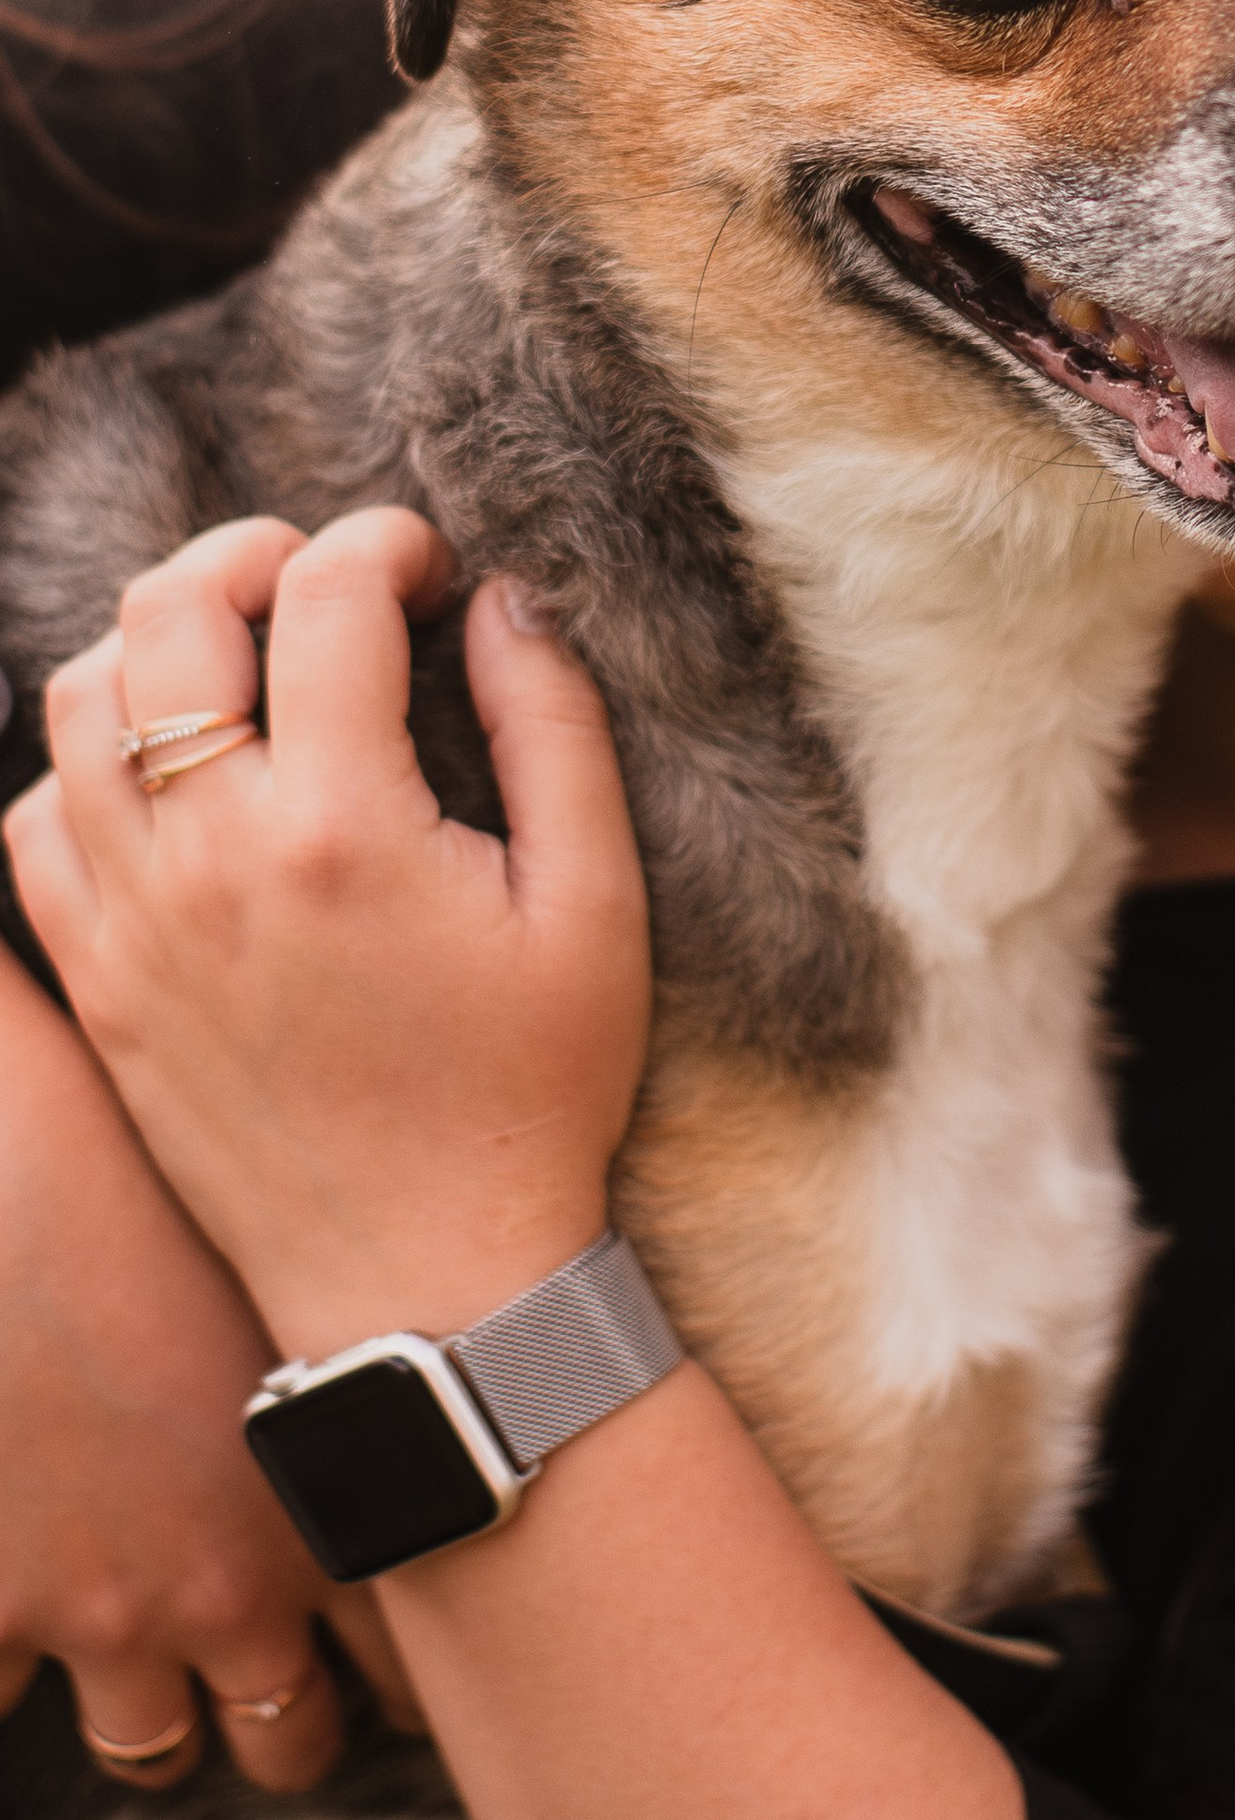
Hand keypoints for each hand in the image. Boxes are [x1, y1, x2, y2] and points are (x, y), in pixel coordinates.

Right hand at [0, 943, 416, 1788]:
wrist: (13, 1181)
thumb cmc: (164, 1180)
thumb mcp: (292, 1267)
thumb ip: (354, 1340)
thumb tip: (458, 1321)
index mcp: (338, 1498)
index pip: (419, 1663)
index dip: (422, 1680)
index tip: (423, 1670)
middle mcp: (233, 1588)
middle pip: (291, 1738)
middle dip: (291, 1725)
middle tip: (287, 1699)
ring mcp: (104, 1615)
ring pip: (151, 1749)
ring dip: (159, 1728)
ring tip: (161, 1699)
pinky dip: (6, 1673)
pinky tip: (20, 1632)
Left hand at [4, 506, 652, 1367]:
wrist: (433, 1276)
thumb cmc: (536, 1092)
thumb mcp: (594, 905)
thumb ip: (553, 730)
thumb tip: (505, 600)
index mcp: (345, 828)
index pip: (324, 596)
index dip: (382, 543)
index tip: (428, 565)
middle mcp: (213, 860)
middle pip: (168, 613)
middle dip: (251, 555)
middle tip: (321, 579)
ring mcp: (134, 923)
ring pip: (77, 700)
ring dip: (158, 646)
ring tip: (241, 662)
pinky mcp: (100, 984)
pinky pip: (33, 823)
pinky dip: (88, 767)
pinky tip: (173, 780)